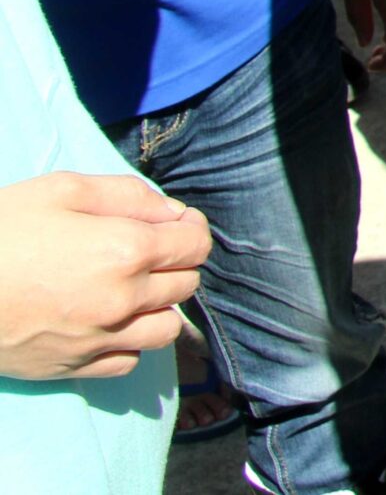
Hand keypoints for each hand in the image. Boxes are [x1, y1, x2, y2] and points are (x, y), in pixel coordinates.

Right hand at [0, 172, 210, 380]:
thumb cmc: (0, 232)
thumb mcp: (62, 189)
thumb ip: (128, 195)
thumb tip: (171, 212)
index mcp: (126, 250)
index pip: (196, 244)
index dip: (190, 229)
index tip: (173, 224)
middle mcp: (123, 300)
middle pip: (186, 284)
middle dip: (175, 264)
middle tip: (145, 251)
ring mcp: (100, 339)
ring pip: (167, 329)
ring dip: (159, 307)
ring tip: (131, 291)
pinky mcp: (74, 367)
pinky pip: (129, 361)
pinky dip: (129, 343)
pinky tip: (108, 323)